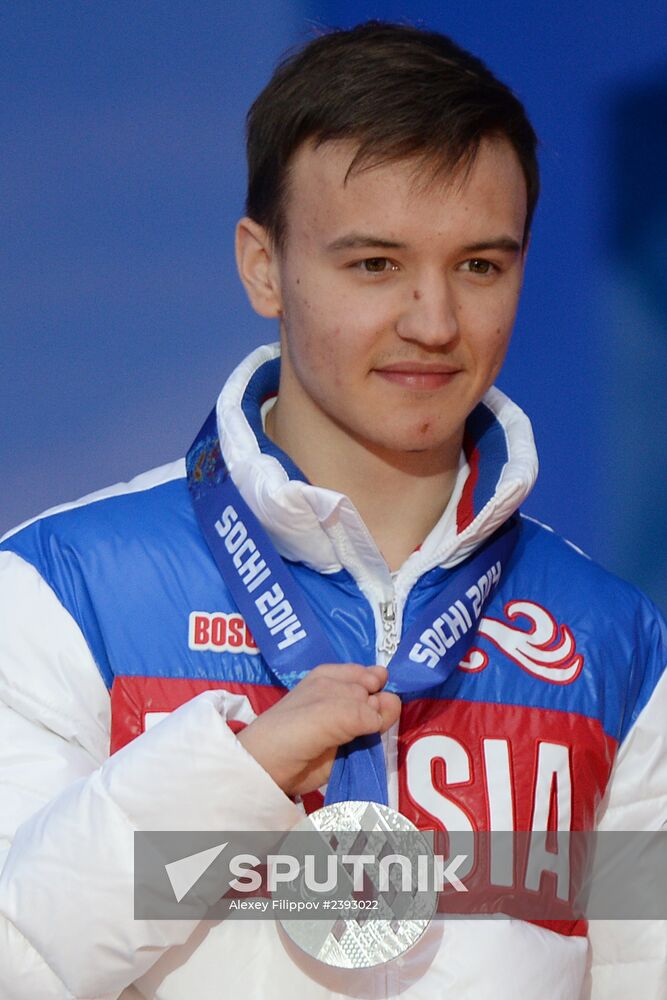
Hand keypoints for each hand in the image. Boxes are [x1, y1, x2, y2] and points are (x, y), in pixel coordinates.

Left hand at [236, 663, 400, 796]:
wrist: (271, 770)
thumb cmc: (292, 730)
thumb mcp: (326, 714)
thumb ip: (361, 712)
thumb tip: (389, 713)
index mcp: (336, 678)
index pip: (372, 675)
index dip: (377, 686)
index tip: (375, 696)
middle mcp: (345, 696)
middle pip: (379, 695)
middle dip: (380, 706)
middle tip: (367, 721)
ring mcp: (350, 722)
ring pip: (381, 717)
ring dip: (385, 724)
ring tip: (373, 734)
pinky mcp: (353, 747)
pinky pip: (376, 739)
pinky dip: (381, 742)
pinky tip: (377, 744)